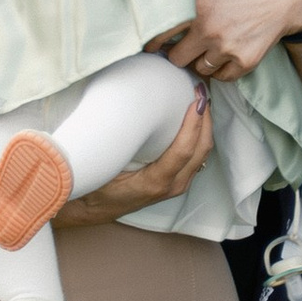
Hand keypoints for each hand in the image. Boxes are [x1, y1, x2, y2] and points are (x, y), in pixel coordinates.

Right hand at [64, 88, 211, 218]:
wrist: (97, 209)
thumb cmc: (97, 186)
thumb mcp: (104, 167)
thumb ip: (117, 146)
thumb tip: (120, 112)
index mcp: (155, 182)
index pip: (183, 150)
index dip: (193, 124)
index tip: (195, 100)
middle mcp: (172, 185)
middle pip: (201, 149)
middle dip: (205, 119)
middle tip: (200, 91)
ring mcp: (178, 185)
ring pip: (203, 152)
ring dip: (205, 126)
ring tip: (200, 99)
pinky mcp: (179, 181)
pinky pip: (197, 156)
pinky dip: (199, 135)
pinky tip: (195, 118)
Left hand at [163, 0, 301, 81]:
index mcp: (198, 9)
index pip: (161, 35)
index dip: (154, 41)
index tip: (153, 43)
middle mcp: (210, 32)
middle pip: (178, 59)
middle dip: (179, 52)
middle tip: (184, 45)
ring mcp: (228, 49)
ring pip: (200, 69)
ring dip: (201, 61)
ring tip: (205, 50)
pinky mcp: (245, 62)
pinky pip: (222, 77)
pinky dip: (221, 70)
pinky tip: (223, 57)